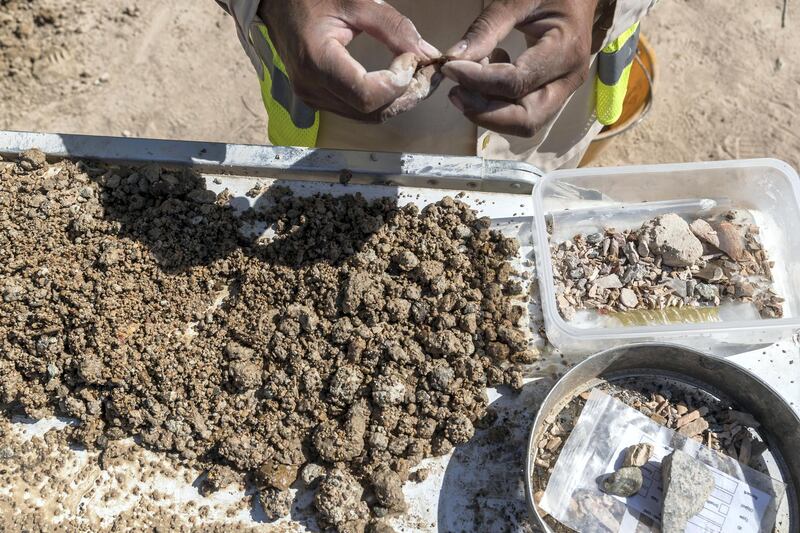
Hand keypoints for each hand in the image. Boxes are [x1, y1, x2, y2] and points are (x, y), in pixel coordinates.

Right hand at [258, 0, 441, 122]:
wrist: (278, 5)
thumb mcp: (355, 1)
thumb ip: (393, 27)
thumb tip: (426, 54)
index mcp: (316, 61)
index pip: (366, 95)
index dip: (397, 84)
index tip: (412, 59)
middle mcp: (312, 88)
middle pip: (372, 112)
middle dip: (407, 96)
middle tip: (427, 72)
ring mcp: (314, 98)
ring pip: (368, 116)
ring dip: (398, 101)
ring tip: (416, 76)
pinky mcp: (319, 100)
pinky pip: (358, 111)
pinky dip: (383, 100)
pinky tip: (397, 82)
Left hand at [442, 0, 598, 136]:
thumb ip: (486, 28)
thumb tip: (452, 59)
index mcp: (566, 51)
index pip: (516, 83)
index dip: (478, 81)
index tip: (450, 68)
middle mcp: (568, 80)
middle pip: (526, 120)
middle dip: (485, 113)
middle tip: (456, 91)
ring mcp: (562, 90)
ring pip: (524, 122)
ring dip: (489, 111)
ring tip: (468, 80)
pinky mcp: (552, 93)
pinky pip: (522, 112)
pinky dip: (497, 103)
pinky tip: (487, 73)